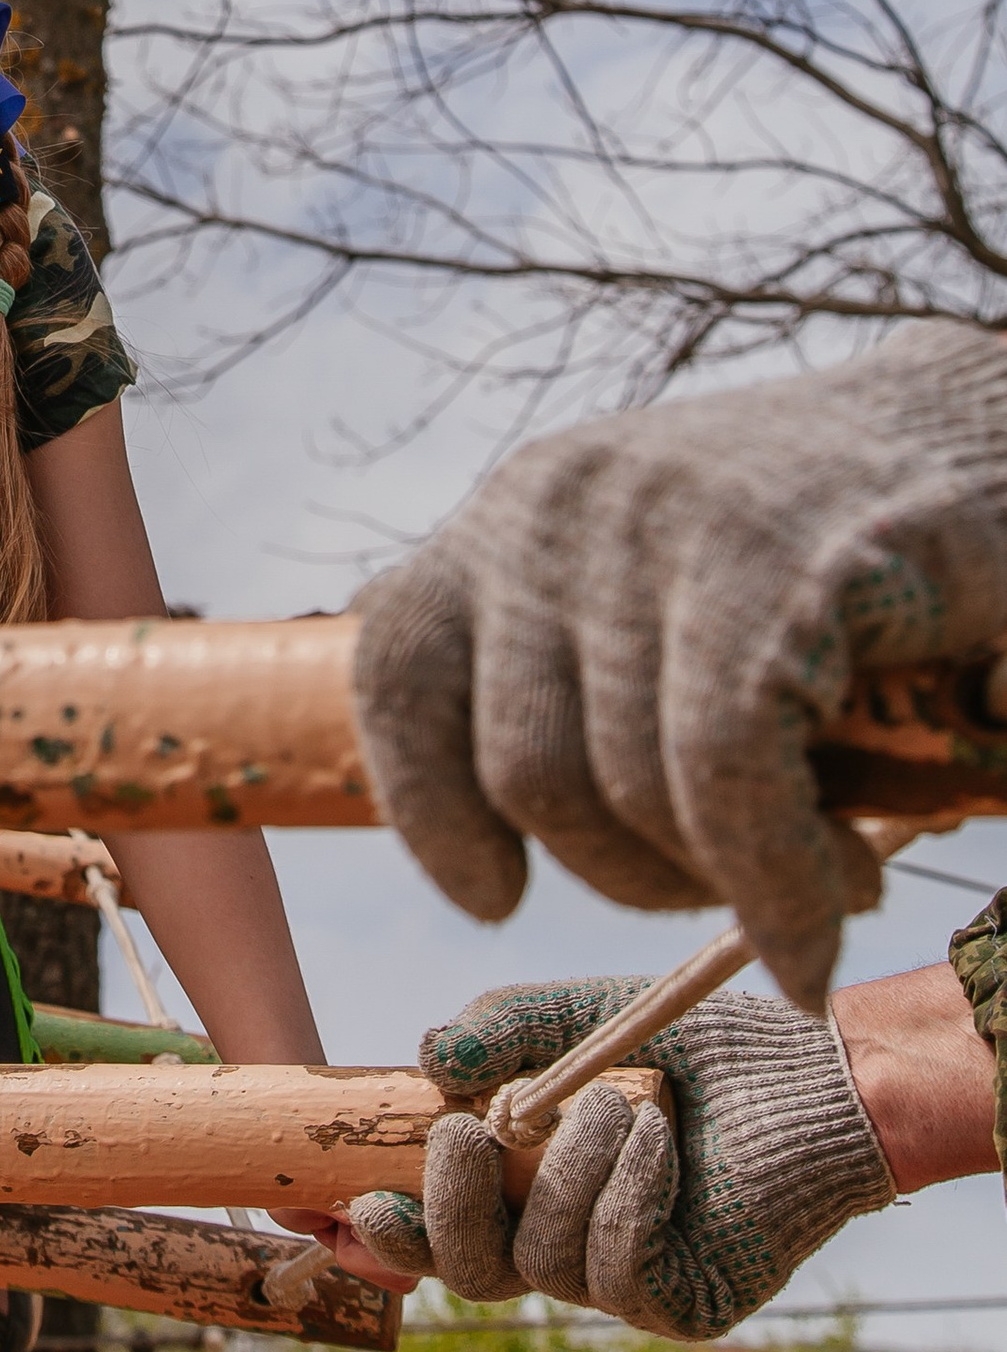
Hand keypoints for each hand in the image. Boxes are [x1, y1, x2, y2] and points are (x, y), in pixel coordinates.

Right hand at [342, 974, 893, 1338]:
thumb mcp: (582, 1021)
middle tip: (463, 1135)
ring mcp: (621, 1283)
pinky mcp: (680, 1304)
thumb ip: (504, 1029)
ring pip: (540, 1264)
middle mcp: (563, 1244)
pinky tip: (654, 1138)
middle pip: (469, 1275)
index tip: (352, 1201)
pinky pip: (615, 1269)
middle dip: (448, 1211)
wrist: (818, 1076)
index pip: (436, 1233)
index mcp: (525, 1188)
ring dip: (564, 1173)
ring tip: (616, 1101)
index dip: (386, 1231)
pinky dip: (623, 1194)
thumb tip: (425, 1056)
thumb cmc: (702, 1047)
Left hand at [350, 321, 1006, 1005]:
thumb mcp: (658, 600)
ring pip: (631, 792)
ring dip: (740, 886)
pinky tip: (831, 910)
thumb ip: (571, 683)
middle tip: (750, 889)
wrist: (988, 440)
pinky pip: (726, 777)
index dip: (429, 806)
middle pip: (528, 774)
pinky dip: (779, 881)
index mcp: (516, 516)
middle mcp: (557, 504)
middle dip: (637, 874)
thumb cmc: (827, 560)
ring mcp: (657, 524)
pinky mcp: (767, 563)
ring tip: (833, 875)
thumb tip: (481, 858)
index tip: (496, 894)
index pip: (403, 666)